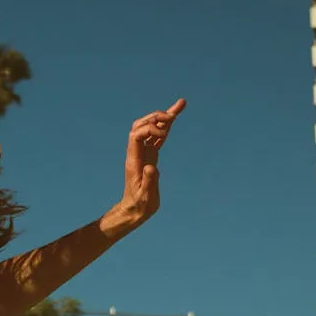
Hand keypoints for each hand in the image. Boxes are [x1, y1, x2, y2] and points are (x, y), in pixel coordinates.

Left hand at [108, 98, 184, 233]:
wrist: (135, 210)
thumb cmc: (140, 205)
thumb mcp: (146, 196)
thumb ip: (149, 182)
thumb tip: (151, 167)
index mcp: (134, 160)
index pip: (136, 135)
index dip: (149, 128)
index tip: (163, 133)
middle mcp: (137, 153)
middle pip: (141, 126)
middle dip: (156, 117)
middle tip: (173, 114)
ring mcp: (144, 153)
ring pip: (151, 129)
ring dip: (164, 116)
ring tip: (181, 105)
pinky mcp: (151, 156)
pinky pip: (158, 138)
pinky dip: (167, 127)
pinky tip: (175, 118)